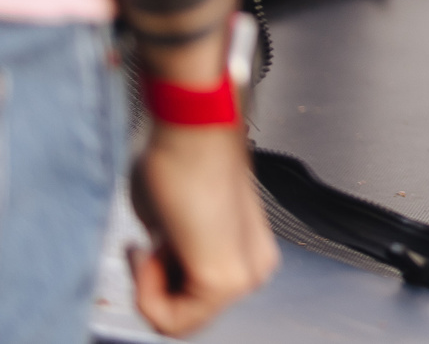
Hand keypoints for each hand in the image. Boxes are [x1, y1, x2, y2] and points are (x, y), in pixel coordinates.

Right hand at [128, 120, 277, 334]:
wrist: (191, 130)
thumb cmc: (177, 163)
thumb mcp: (168, 227)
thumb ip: (170, 259)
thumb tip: (157, 272)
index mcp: (248, 256)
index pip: (186, 305)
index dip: (151, 285)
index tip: (147, 247)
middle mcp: (255, 270)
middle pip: (183, 318)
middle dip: (151, 287)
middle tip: (150, 246)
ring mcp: (245, 277)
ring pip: (176, 323)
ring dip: (150, 285)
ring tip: (158, 240)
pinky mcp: (226, 280)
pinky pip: (172, 321)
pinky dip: (147, 290)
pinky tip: (156, 249)